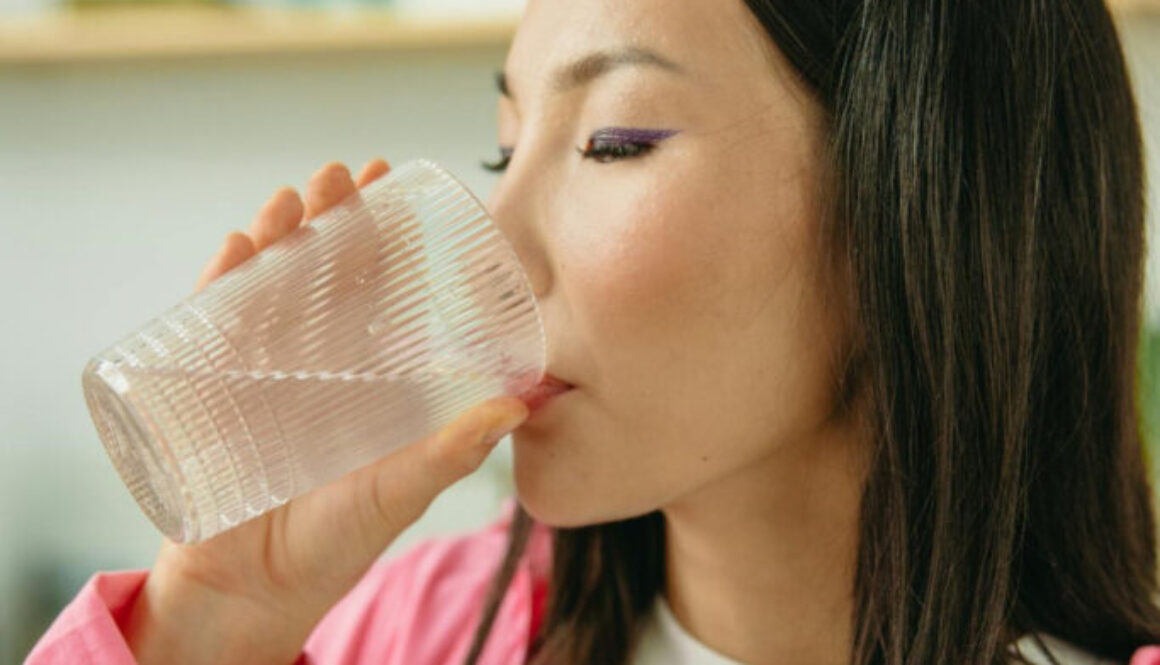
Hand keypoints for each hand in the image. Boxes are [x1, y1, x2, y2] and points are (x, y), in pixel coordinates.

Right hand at [125, 159, 528, 664]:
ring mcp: (256, 371)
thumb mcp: (400, 491)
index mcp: (362, 375)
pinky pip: (209, 325)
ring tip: (291, 199)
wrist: (252, 593)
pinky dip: (218, 283)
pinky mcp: (206, 391)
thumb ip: (452, 452)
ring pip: (265, 284)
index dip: (380, 235)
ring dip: (275, 235)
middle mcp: (311, 362)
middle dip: (328, 217)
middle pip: (317, 271)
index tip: (390, 184)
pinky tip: (234, 248)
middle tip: (339, 175)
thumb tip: (516, 404)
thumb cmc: (334, 545)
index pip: (372, 288)